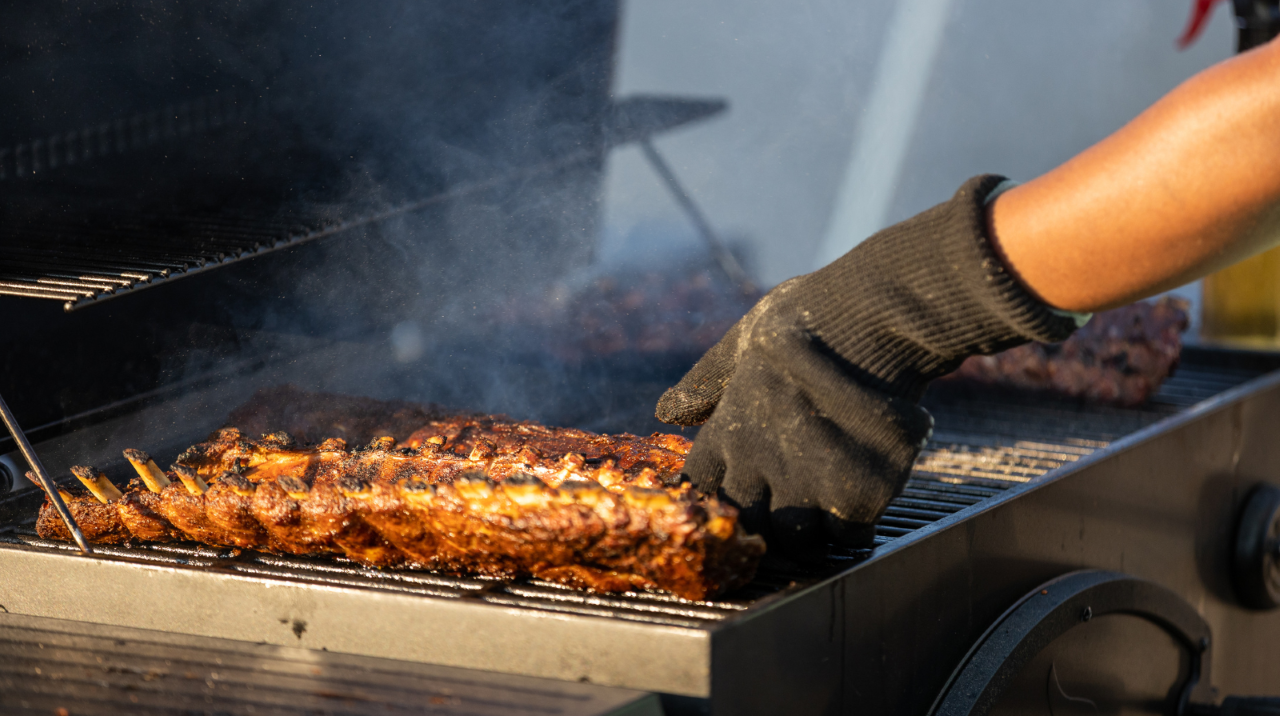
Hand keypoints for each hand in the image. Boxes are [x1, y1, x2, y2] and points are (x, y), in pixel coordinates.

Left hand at [657, 280, 932, 552]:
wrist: (871, 320)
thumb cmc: (805, 322)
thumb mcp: (741, 344)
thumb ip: (705, 384)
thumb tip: (665, 412)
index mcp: (728, 432)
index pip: (702, 489)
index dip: (719, 495)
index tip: (739, 491)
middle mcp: (760, 465)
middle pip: (749, 527)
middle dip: (764, 524)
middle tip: (788, 507)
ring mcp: (809, 484)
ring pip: (797, 542)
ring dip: (810, 533)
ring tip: (825, 508)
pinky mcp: (857, 494)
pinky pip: (847, 539)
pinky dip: (854, 530)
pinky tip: (861, 501)